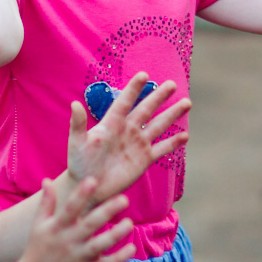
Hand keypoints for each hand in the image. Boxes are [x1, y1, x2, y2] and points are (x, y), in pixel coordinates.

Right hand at [21, 178, 135, 261]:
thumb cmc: (37, 250)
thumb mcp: (38, 225)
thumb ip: (46, 203)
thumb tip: (47, 180)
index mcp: (57, 228)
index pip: (70, 208)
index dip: (80, 195)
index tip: (93, 180)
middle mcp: (68, 242)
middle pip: (90, 224)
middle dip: (107, 211)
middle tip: (124, 199)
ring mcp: (79, 258)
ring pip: (100, 245)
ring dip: (116, 234)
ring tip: (130, 223)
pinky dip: (119, 258)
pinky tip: (132, 248)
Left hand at [64, 72, 189, 202]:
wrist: (88, 187)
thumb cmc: (79, 164)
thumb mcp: (77, 143)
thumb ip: (78, 124)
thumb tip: (74, 104)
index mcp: (111, 123)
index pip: (125, 102)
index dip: (134, 89)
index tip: (144, 75)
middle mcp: (127, 130)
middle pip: (146, 110)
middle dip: (159, 97)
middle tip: (172, 84)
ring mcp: (137, 144)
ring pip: (158, 126)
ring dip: (172, 115)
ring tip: (187, 103)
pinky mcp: (144, 159)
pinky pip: (161, 149)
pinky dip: (173, 143)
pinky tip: (185, 135)